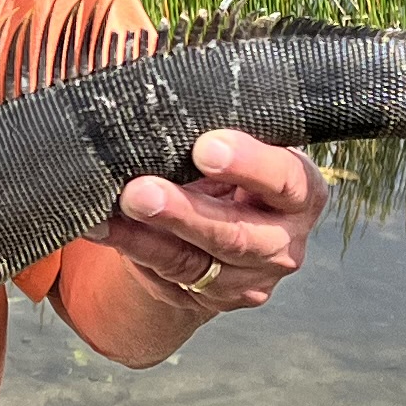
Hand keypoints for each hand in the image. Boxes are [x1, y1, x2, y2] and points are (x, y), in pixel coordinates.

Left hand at [104, 127, 322, 307]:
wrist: (226, 221)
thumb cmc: (233, 167)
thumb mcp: (239, 145)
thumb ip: (217, 131)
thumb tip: (160, 106)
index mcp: (302, 193)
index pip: (284, 181)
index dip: (248, 165)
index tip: (205, 147)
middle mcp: (284, 242)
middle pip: (236, 235)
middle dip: (184, 213)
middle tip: (141, 191)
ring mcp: (250, 279)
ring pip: (194, 263)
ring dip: (146, 238)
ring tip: (113, 210)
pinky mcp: (212, 299)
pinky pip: (166, 277)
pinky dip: (131, 249)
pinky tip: (104, 227)